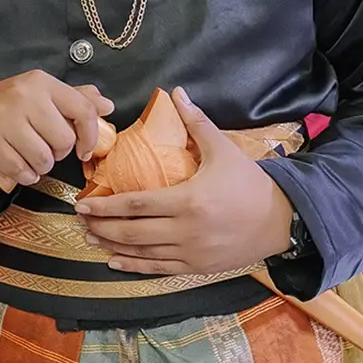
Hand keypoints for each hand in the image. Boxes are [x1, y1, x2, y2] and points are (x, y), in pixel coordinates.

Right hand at [0, 71, 113, 187]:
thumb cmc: (12, 105)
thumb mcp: (42, 93)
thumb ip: (76, 98)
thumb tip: (107, 106)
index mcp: (42, 82)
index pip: (82, 109)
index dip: (90, 136)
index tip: (84, 149)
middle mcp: (24, 96)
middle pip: (64, 140)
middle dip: (60, 152)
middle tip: (47, 148)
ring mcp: (4, 119)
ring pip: (44, 159)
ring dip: (42, 166)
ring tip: (32, 156)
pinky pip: (22, 171)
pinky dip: (26, 176)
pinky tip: (21, 166)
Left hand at [74, 87, 294, 273]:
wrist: (281, 220)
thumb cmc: (250, 182)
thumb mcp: (223, 149)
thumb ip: (196, 122)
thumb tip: (176, 92)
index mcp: (188, 200)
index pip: (136, 204)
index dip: (106, 205)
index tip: (82, 203)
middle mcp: (186, 230)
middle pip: (132, 231)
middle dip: (101, 226)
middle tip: (80, 220)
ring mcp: (191, 253)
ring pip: (143, 252)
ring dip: (113, 246)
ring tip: (90, 239)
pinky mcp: (198, 268)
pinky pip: (159, 269)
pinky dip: (135, 266)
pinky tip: (116, 262)